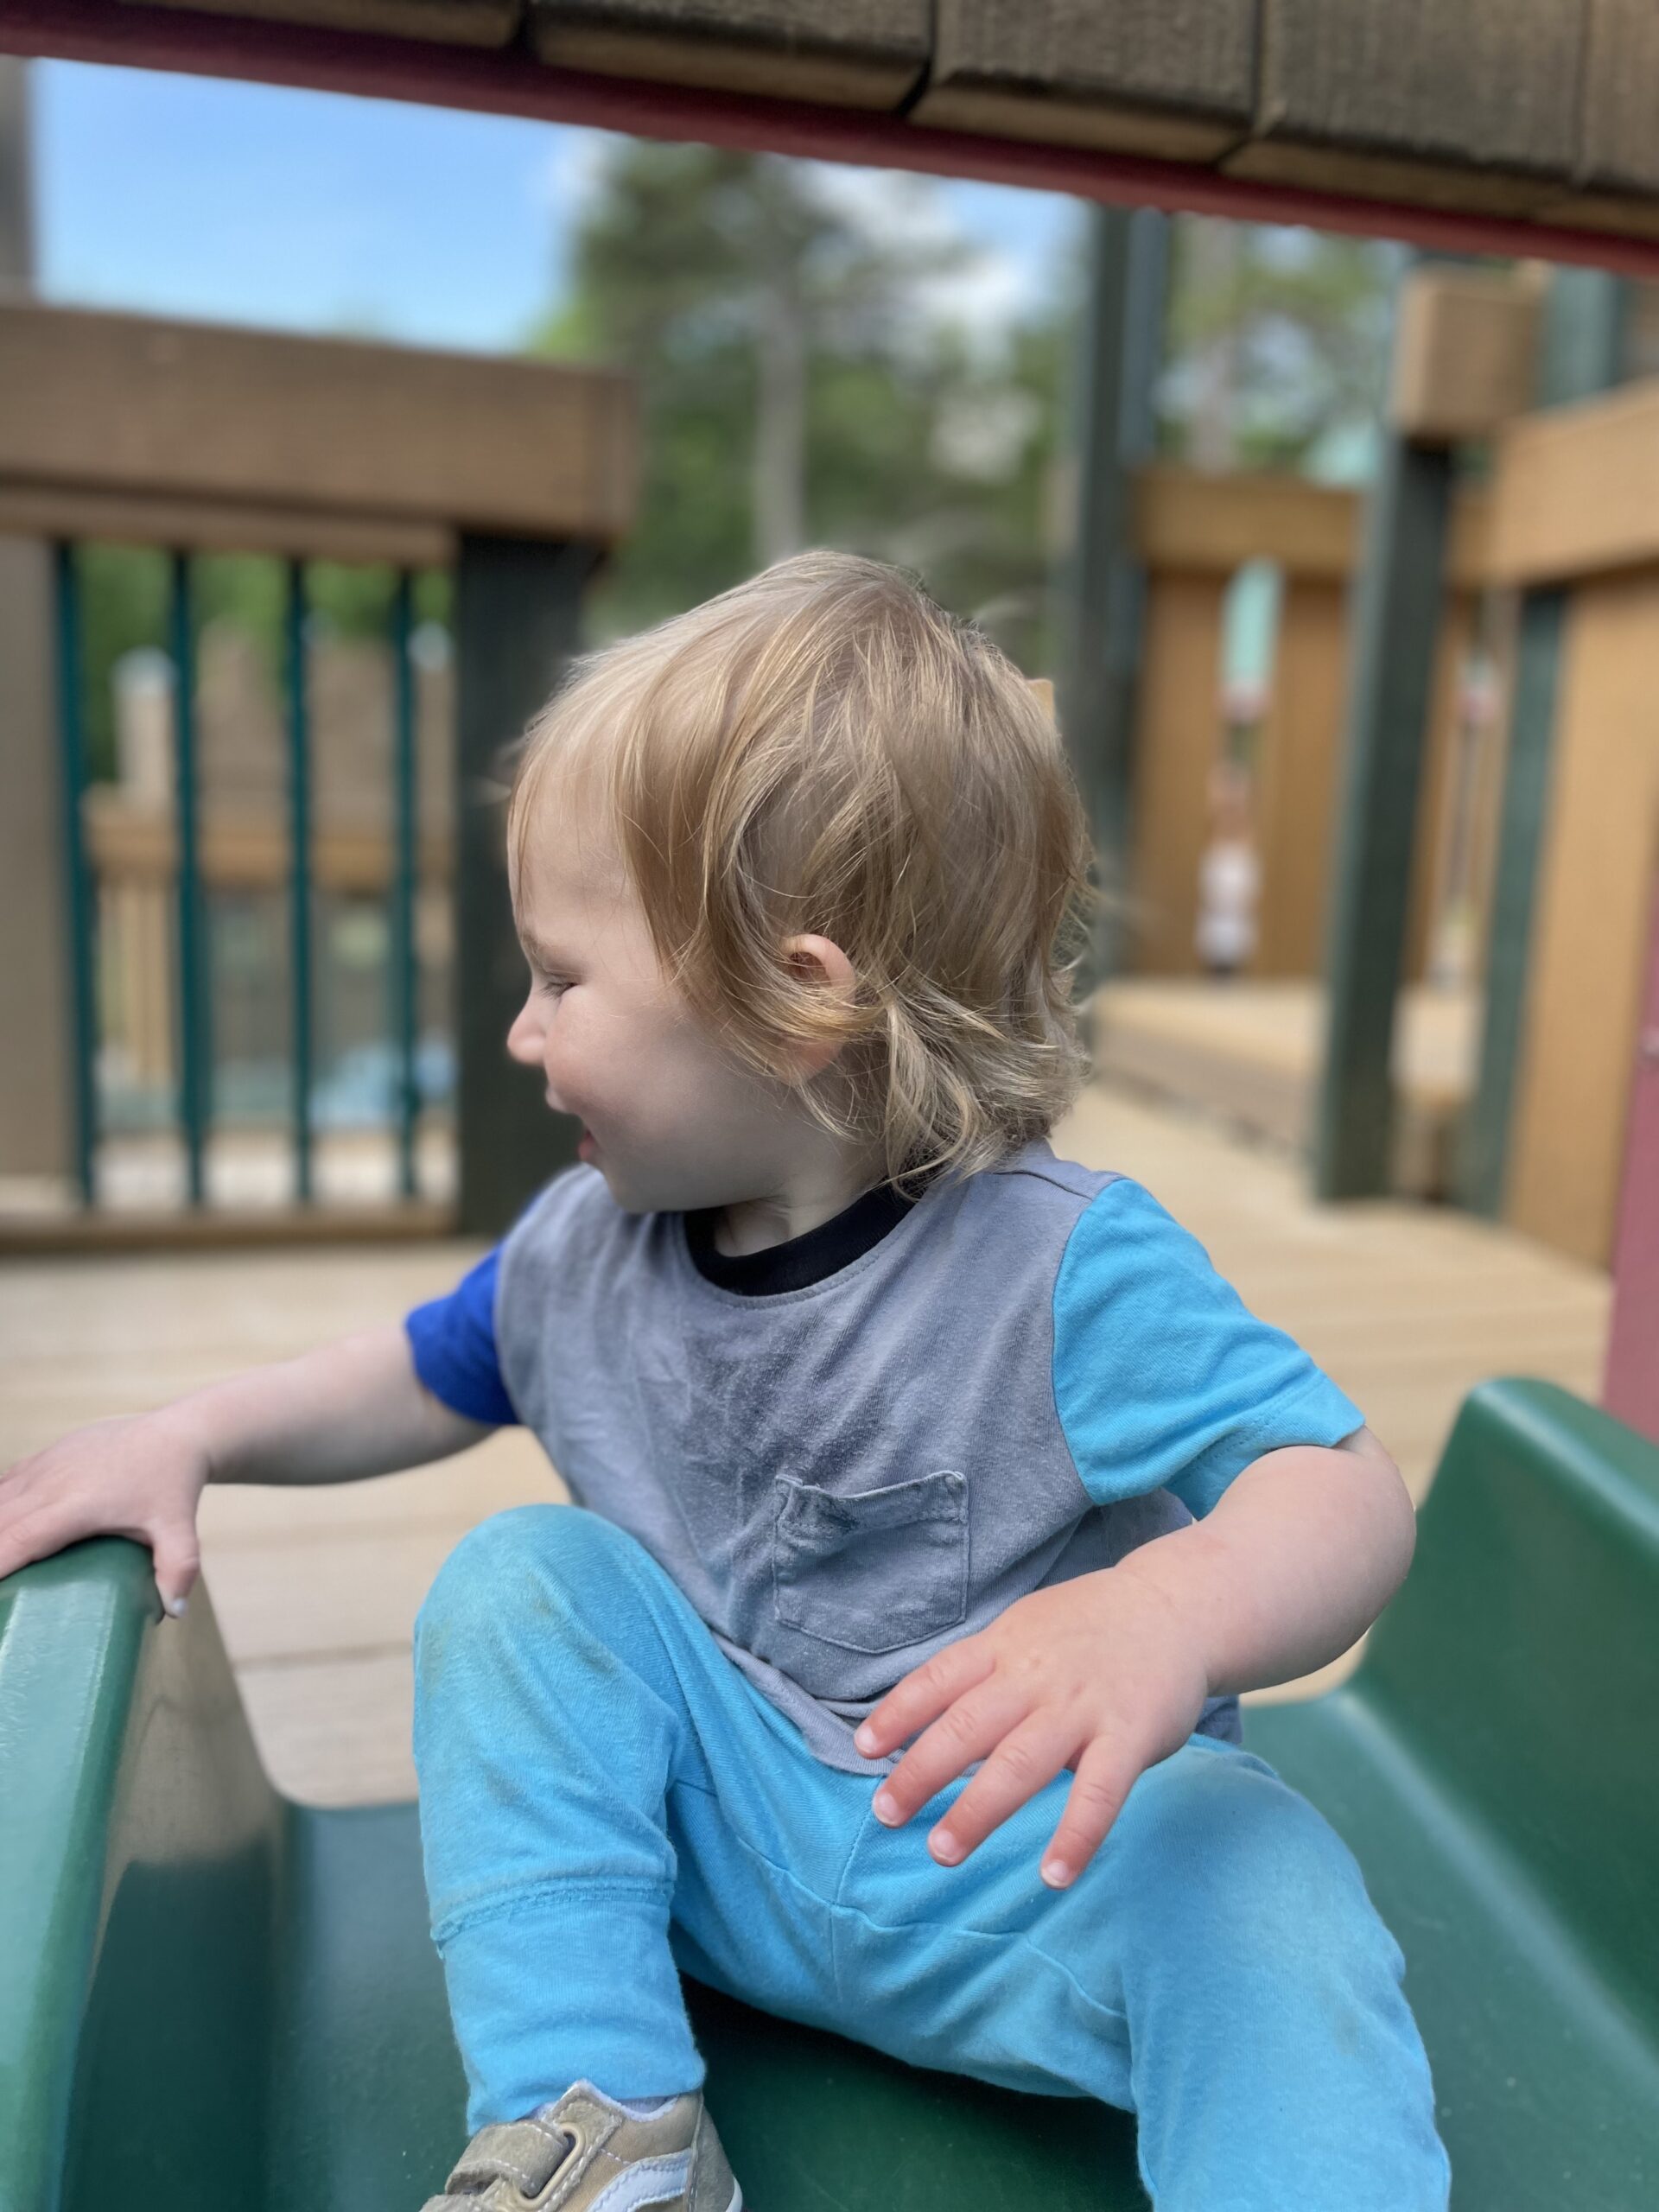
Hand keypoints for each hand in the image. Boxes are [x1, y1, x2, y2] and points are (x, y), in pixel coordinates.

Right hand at [0, 1408, 212, 1614]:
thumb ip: (177, 1569)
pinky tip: (1, 1526)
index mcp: (76, 1505)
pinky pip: (7, 1482)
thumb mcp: (179, 1528)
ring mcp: (46, 1464)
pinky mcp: (46, 1455)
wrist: (177, 1434)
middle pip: (0, 1522)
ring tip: (0, 1561)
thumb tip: (175, 1611)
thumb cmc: (174, 1483)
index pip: (20, 1539)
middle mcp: (51, 1482)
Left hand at [852, 1559, 1210, 1888]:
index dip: (898, 1713)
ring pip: (1020, 1763)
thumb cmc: (1089, 1629)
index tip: (864, 1750)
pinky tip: (1053, 1875)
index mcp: (1005, 1646)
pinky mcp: (1130, 1735)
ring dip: (978, 1810)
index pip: (939, 1679)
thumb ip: (986, 1671)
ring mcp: (1082, 1706)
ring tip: (941, 1851)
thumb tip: (927, 1723)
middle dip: (921, 1772)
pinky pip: (1099, 1792)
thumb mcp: (1027, 1629)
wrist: (1176, 1608)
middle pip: (967, 1726)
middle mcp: (1036, 1675)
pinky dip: (1076, 1835)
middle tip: (886, 1814)